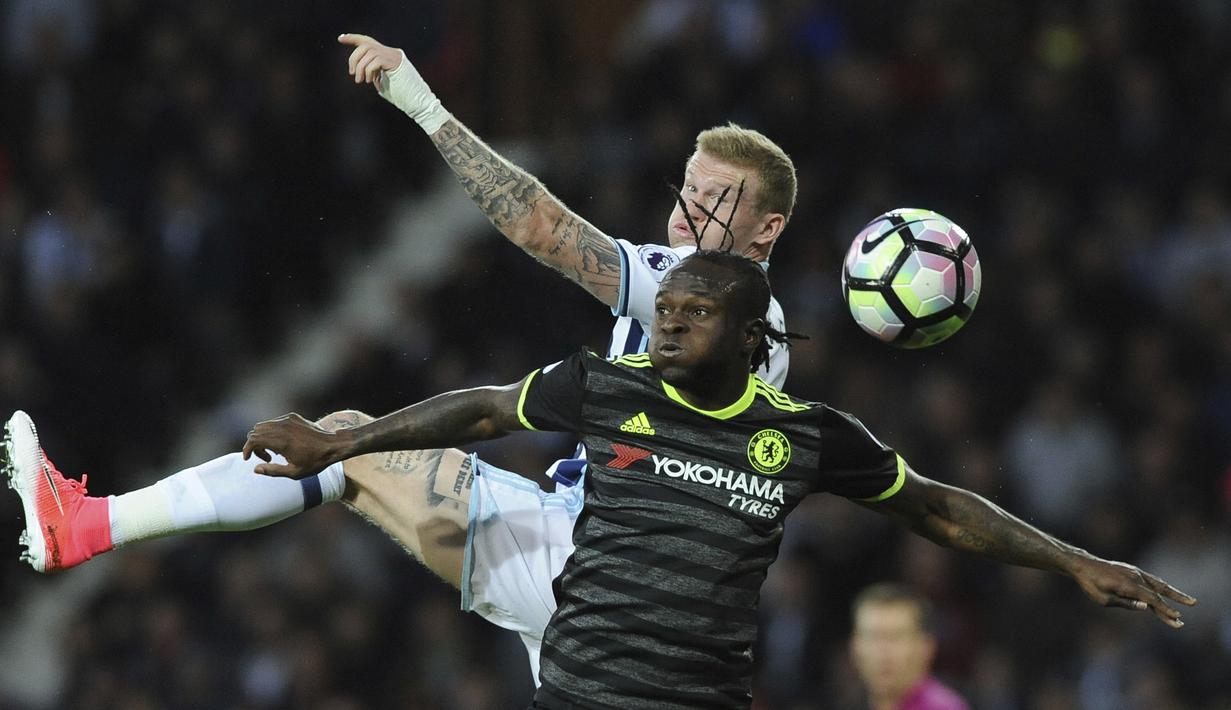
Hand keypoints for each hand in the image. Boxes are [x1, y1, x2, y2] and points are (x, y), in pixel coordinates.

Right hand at [242, 412, 343, 478]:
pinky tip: (283, 443)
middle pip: (255, 431)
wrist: (334, 445)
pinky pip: (274, 422)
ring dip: (263, 438)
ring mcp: (288, 419)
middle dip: (255, 445)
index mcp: (281, 441)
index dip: (246, 449)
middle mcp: (282, 427)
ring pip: (264, 425)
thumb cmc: (316, 461)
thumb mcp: (294, 473)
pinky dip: (272, 431)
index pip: (253, 440)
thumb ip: (273, 471)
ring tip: (275, 452)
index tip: (248, 458)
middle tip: (268, 459)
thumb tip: (256, 469)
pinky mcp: (293, 416)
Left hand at [338, 33, 450, 132]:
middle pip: (365, 45)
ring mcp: (395, 56)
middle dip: (354, 58)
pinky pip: (375, 60)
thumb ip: (373, 72)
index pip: (367, 41)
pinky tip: (370, 80)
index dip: (353, 38)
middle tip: (352, 74)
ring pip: (369, 52)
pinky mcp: (396, 62)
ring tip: (360, 81)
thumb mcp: (382, 82)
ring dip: (360, 67)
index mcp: (388, 55)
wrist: (418, 103)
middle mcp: (392, 52)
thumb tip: (358, 69)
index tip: (340, 39)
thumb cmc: (402, 97)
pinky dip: (369, 70)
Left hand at [1069, 556, 1195, 628]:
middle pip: (1160, 591)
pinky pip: (1152, 580)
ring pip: (1159, 584)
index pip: (1151, 600)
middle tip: (1193, 606)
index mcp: (1128, 585)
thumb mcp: (1103, 599)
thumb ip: (1125, 604)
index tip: (1177, 618)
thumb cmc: (1091, 585)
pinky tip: (1170, 592)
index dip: (1165, 610)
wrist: (1083, 565)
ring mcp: (1135, 572)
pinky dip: (1163, 587)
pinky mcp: (1134, 571)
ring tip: (1190, 601)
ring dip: (1175, 593)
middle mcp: (1135, 577)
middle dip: (1177, 601)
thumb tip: (1146, 607)